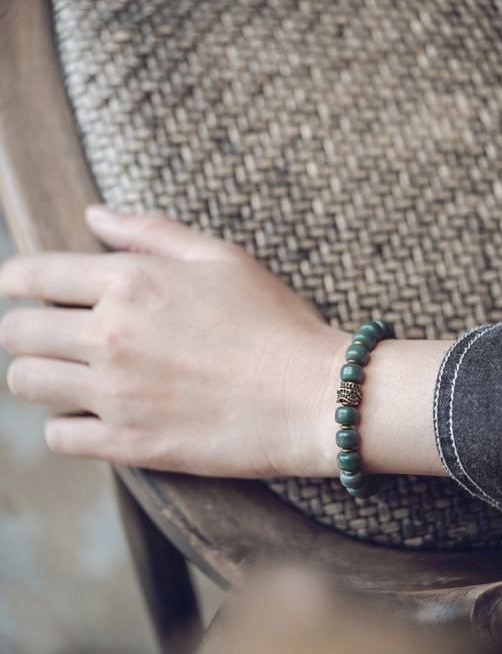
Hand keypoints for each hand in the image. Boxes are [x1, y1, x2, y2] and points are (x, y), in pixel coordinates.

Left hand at [0, 206, 344, 476]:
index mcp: (130, 281)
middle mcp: (111, 336)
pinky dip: (66, 423)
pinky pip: (58, 436)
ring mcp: (116, 393)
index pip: (31, 275)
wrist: (314, 395)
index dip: (14, 280)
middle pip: (17, 332)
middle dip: (24, 328)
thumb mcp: (220, 257)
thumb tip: (94, 215)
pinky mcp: (130, 443)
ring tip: (70, 373)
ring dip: (38, 373)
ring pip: (26, 382)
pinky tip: (94, 413)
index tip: (19, 288)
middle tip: (52, 333)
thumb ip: (150, 232)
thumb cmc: (275, 320)